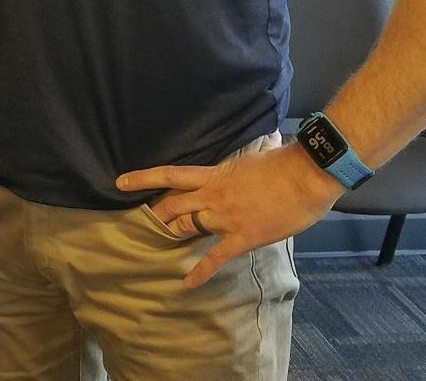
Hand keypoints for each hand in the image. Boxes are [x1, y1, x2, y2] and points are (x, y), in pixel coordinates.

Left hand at [115, 140, 343, 286]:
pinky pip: (215, 257)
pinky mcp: (242, 237)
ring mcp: (225, 217)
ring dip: (173, 233)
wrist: (305, 176)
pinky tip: (187, 283)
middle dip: (155, 213)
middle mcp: (212, 195)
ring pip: (189, 226)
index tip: (120, 182)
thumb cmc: (284, 162)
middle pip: (173, 204)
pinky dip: (201, 271)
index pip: (171, 174)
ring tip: (155, 243)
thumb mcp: (259, 153)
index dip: (143, 178)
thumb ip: (250, 154)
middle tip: (137, 221)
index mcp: (214, 173)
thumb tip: (265, 142)